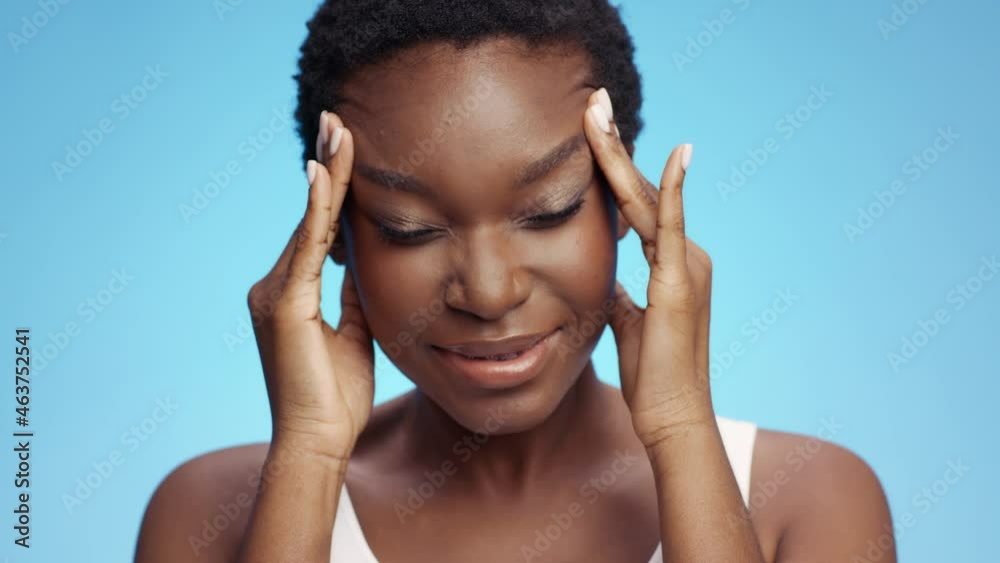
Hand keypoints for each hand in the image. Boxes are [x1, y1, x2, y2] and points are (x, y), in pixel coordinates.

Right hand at [247, 111, 373, 458]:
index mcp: (290, 296)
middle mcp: (274, 287)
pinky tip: (322, 173)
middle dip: (326, 167)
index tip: (343, 150)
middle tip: (337, 120)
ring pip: (309, 222)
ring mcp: (274, 293)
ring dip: (325, 174)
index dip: (332, 191)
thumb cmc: (336, 399)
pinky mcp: (283, 303)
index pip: (319, 231)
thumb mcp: (354, 334)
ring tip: (337, 129)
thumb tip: (363, 262)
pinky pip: (306, 246)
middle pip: (311, 216)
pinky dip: (316, 208)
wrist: (319, 442)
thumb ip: (354, 296)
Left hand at [583, 89, 714, 449]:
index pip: (637, 206)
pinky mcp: (681, 279)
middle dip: (613, 145)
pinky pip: (673, 225)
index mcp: (671, 264)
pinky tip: (676, 153)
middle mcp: (685, 255)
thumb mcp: (626, 320)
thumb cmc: (650, 374)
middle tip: (593, 101)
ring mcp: (687, 264)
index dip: (614, 169)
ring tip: (597, 111)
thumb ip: (621, 290)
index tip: (593, 133)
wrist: (671, 414)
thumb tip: (605, 273)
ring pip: (648, 197)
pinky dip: (674, 188)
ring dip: (620, 153)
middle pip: (642, 190)